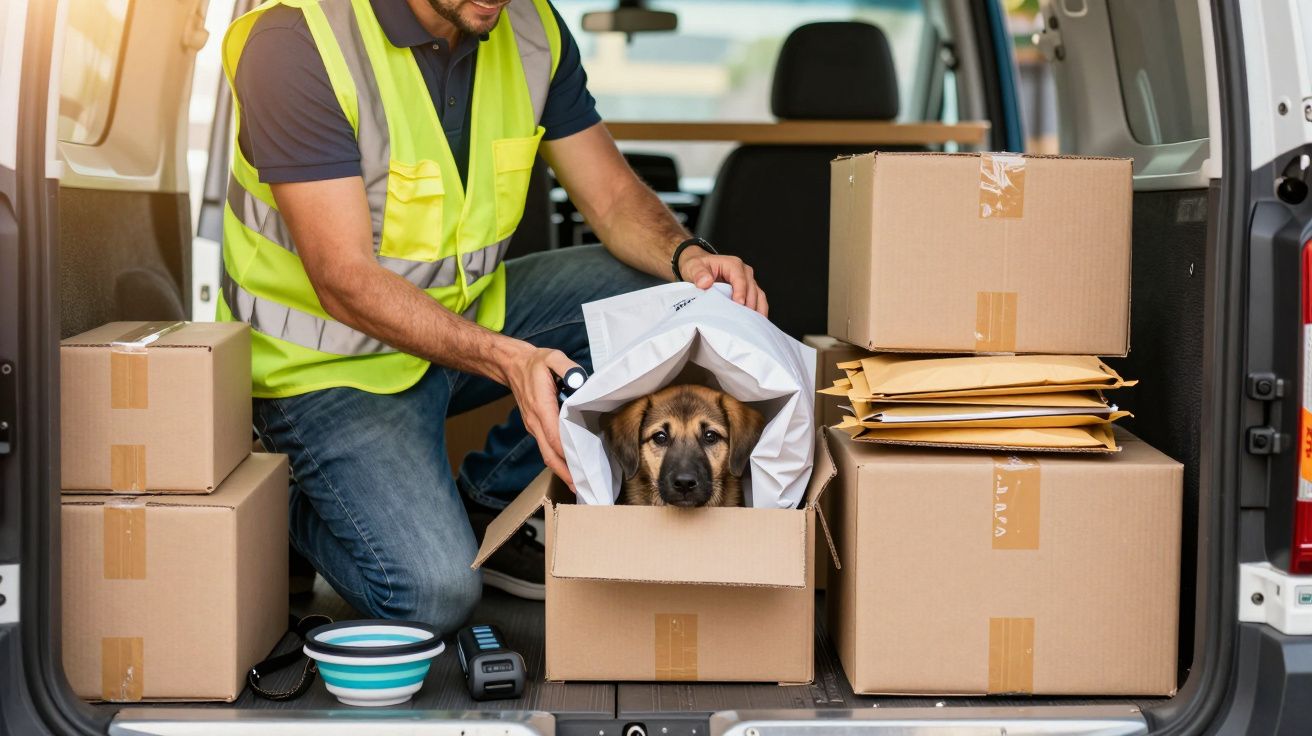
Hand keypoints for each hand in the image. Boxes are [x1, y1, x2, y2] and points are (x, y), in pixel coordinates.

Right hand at [497, 343, 579, 490]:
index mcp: (541, 407)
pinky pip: (546, 448)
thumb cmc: (535, 363)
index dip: (567, 455)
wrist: (512, 365)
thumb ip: (567, 367)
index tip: (580, 468)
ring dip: (561, 470)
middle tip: (582, 488)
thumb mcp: (552, 358)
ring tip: (579, 485)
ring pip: (547, 454)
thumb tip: (579, 379)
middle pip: (549, 454)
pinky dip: (557, 461)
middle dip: (565, 473)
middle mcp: (535, 422)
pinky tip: (570, 468)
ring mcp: (534, 426)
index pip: (554, 437)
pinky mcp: (536, 427)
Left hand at [677, 247, 768, 316]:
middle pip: (752, 289)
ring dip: (757, 310)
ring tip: (751, 324)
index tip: (739, 304)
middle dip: (749, 304)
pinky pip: (758, 301)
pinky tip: (755, 323)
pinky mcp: (749, 291)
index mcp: (733, 264)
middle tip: (743, 320)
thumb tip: (706, 282)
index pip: (740, 279)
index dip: (741, 292)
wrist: (699, 266)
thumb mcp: (694, 267)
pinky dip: (758, 312)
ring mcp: (748, 281)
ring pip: (759, 296)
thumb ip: (699, 274)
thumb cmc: (698, 266)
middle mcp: (744, 272)